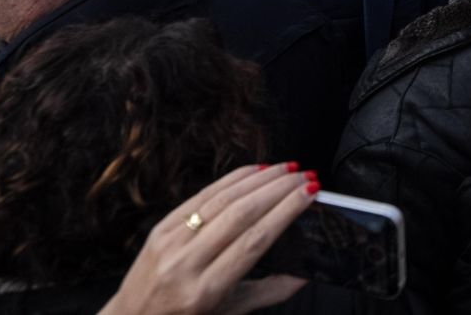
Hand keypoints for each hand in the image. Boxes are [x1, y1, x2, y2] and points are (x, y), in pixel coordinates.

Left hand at [97, 165, 312, 314]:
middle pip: (240, 215)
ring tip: (288, 169)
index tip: (310, 193)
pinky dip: (232, 180)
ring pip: (222, 200)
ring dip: (260, 179)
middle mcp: (185, 264)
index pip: (253, 242)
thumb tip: (305, 274)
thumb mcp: (229, 313)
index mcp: (206, 291)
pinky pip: (201, 197)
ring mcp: (170, 243)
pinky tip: (255, 170)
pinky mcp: (160, 227)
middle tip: (306, 176)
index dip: (285, 213)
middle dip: (278, 190)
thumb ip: (269, 292)